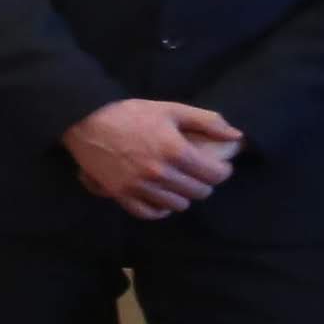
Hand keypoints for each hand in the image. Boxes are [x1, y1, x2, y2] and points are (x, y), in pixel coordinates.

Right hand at [64, 97, 240, 218]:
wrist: (87, 122)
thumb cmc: (131, 114)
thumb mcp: (171, 109)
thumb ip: (207, 121)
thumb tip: (236, 136)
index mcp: (176, 151)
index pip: (214, 175)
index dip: (222, 171)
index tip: (218, 165)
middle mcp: (160, 173)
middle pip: (199, 192)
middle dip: (205, 183)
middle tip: (199, 173)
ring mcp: (140, 187)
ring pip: (178, 205)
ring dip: (184, 195)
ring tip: (180, 184)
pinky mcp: (121, 195)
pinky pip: (149, 213)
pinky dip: (160, 209)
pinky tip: (162, 199)